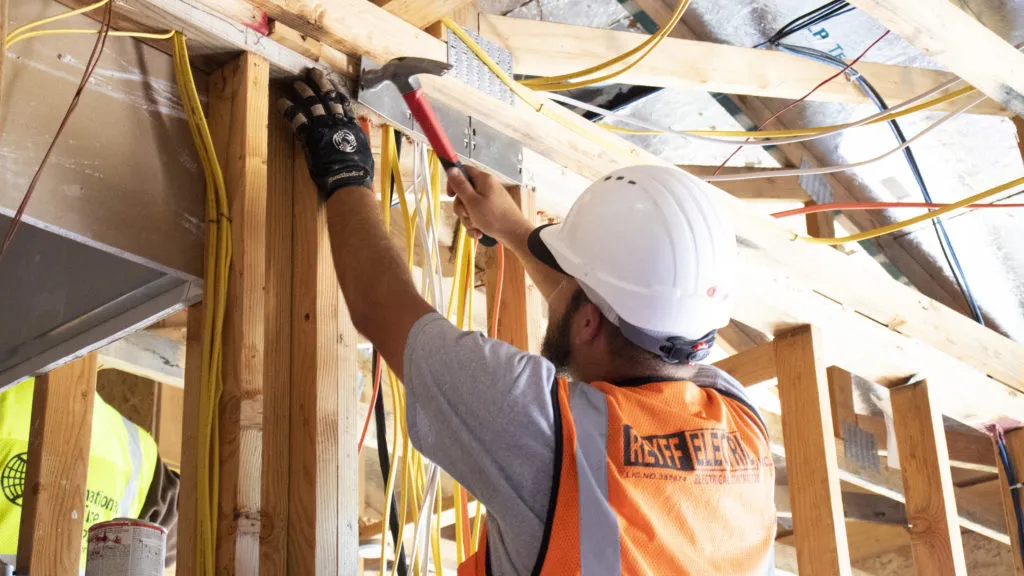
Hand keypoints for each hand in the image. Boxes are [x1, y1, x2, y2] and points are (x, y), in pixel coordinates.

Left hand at [278, 68, 372, 198]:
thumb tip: (355, 139)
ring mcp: (323, 126)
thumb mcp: (362, 151)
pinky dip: (288, 109)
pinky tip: (281, 102)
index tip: (331, 81)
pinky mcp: (310, 135)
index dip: (336, 90)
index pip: (343, 103)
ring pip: (313, 103)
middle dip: (320, 83)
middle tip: (312, 72)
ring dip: (304, 91)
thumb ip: (356, 141)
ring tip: (297, 83)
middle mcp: (337, 121)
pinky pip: (297, 118)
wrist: (348, 177)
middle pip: (328, 96)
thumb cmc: (358, 171)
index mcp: (350, 125)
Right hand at [447, 165, 530, 242]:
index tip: (450, 194)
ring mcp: (489, 200)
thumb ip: (460, 185)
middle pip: (464, 193)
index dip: (454, 181)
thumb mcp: (472, 201)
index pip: (463, 171)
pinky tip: (479, 232)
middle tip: (466, 214)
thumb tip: (451, 169)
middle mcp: (487, 187)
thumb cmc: (494, 217)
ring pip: (469, 207)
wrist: (514, 234)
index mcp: (483, 179)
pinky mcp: (491, 211)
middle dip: (461, 207)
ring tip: (476, 226)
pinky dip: (475, 225)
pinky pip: (476, 216)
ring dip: (468, 219)